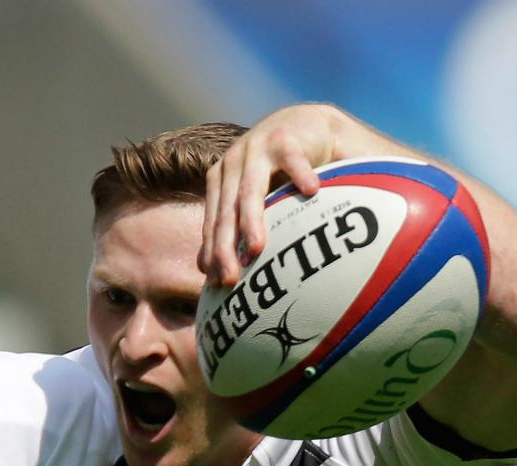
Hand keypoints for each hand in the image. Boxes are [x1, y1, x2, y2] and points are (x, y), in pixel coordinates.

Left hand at [201, 104, 362, 286]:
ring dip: (252, 220)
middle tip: (231, 278)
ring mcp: (257, 149)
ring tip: (256, 247)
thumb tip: (206, 271)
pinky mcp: (285, 137)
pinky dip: (301, 174)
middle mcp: (233, 164)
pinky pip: (292, 160)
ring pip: (251, 190)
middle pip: (227, 211)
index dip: (213, 254)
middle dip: (225, 247)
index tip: (217, 287)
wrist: (307, 127)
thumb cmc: (281, 172)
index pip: (214, 223)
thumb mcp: (256, 201)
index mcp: (221, 182)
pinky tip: (311, 192)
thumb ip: (234, 228)